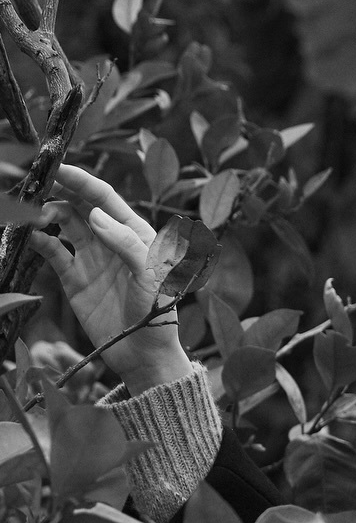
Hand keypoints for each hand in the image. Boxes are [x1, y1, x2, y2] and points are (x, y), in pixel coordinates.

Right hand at [29, 162, 191, 392]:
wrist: (144, 356)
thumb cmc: (158, 315)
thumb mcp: (152, 276)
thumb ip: (127, 243)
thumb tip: (95, 215)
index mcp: (135, 234)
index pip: (105, 198)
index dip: (82, 180)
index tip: (57, 166)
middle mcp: (111, 241)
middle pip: (80, 205)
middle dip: (59, 190)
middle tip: (35, 183)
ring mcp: (91, 259)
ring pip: (63, 224)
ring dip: (47, 214)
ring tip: (33, 213)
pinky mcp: (75, 280)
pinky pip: (53, 252)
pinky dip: (39, 240)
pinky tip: (30, 235)